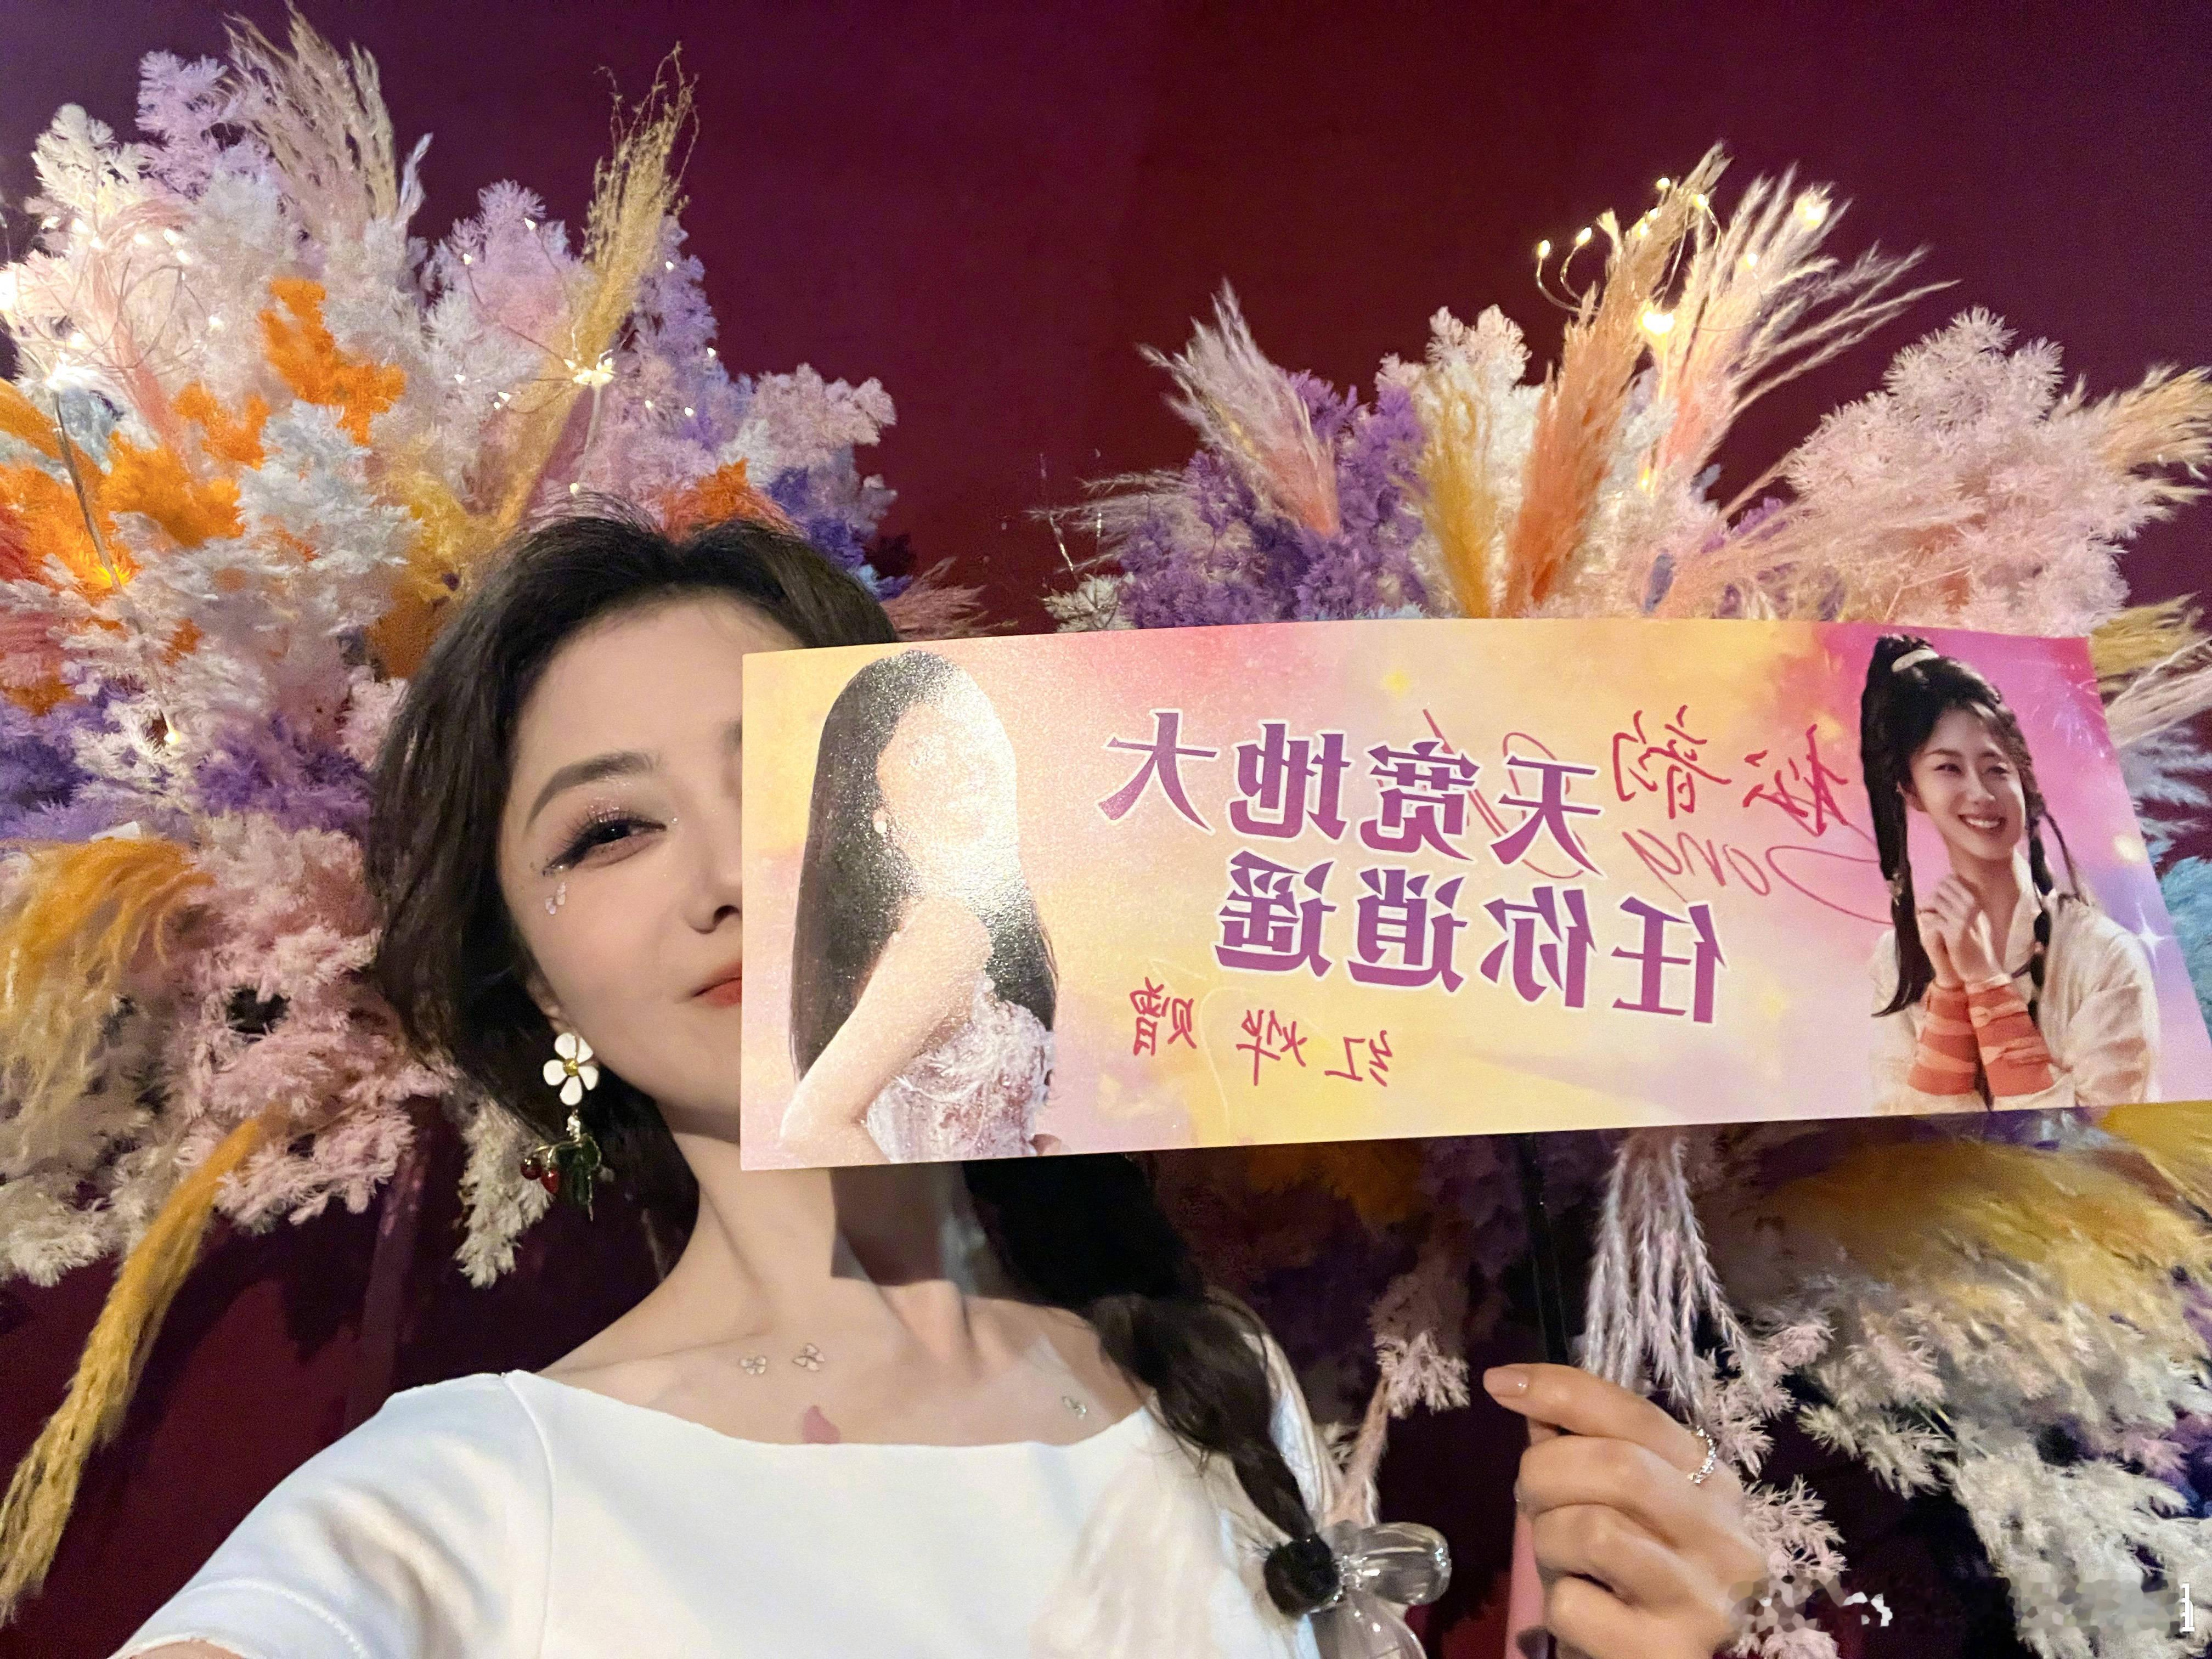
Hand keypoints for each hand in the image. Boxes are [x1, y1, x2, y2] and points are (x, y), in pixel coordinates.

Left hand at [1485, 1363, 1764, 1658]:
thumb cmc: (1625, 1578)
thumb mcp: (1612, 1503)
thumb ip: (1580, 1446)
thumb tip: (1518, 1386)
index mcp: (1711, 1483)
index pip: (1636, 1414)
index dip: (1561, 1389)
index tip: (1500, 1383)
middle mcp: (1724, 1537)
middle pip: (1617, 1466)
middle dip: (1547, 1474)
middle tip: (1532, 1502)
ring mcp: (1703, 1599)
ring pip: (1593, 1531)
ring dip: (1548, 1542)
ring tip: (1563, 1563)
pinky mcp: (1668, 1652)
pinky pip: (1573, 1603)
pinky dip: (1556, 1606)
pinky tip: (1583, 1615)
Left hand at [1918, 876, 2000, 987]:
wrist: (1978, 963)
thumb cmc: (1969, 936)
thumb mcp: (1965, 913)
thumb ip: (1954, 898)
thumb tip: (1939, 883)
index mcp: (1975, 898)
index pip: (1949, 879)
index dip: (1939, 888)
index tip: (1938, 899)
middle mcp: (1972, 905)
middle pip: (1940, 888)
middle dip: (1931, 897)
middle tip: (1930, 909)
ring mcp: (1964, 917)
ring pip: (1935, 900)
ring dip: (1926, 908)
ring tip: (1927, 915)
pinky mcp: (1955, 930)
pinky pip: (1932, 918)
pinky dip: (1927, 920)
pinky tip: (1931, 926)